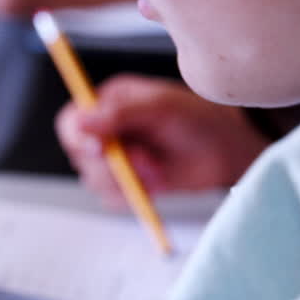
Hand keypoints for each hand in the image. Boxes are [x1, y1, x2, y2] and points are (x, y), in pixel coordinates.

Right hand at [56, 74, 269, 205]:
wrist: (227, 153)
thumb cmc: (200, 120)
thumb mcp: (162, 108)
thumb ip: (120, 114)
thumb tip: (81, 121)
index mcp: (109, 103)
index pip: (71, 120)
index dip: (77, 138)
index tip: (99, 150)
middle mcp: (106, 130)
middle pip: (80, 155)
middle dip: (113, 163)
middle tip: (146, 160)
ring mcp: (115, 158)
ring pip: (93, 178)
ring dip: (126, 179)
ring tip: (158, 170)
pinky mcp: (126, 182)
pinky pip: (110, 197)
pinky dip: (131, 194)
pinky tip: (155, 183)